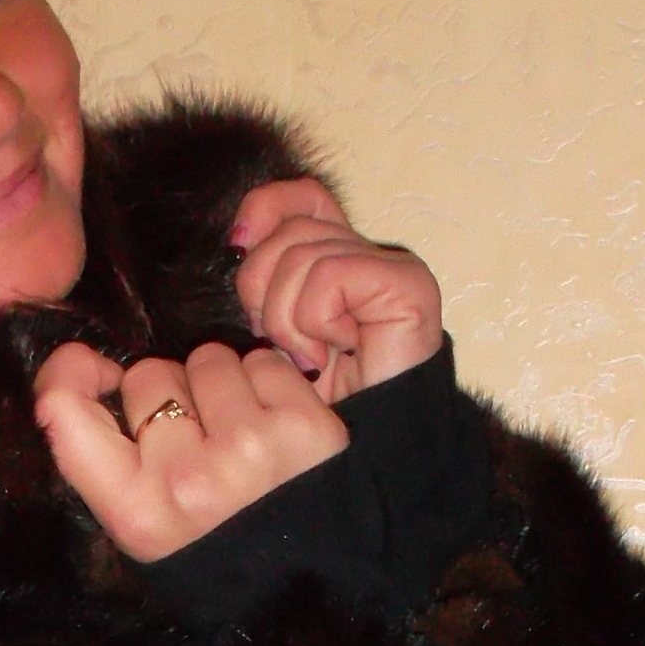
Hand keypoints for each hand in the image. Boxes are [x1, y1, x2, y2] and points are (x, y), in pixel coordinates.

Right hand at [33, 338, 347, 562]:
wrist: (302, 581)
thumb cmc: (208, 544)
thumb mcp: (138, 522)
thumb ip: (98, 453)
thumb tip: (80, 363)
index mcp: (135, 510)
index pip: (63, 411)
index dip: (70, 373)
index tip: (97, 372)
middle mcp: (186, 479)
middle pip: (147, 376)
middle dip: (167, 394)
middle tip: (194, 440)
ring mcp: (247, 450)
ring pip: (206, 360)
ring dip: (219, 384)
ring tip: (237, 432)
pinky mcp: (303, 427)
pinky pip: (263, 362)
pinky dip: (266, 382)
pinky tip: (273, 425)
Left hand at [230, 178, 442, 404]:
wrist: (361, 449)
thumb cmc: (314, 405)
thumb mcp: (269, 335)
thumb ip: (262, 280)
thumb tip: (238, 237)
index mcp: (334, 259)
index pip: (299, 196)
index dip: (263, 209)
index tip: (238, 248)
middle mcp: (366, 255)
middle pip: (289, 229)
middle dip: (263, 291)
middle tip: (284, 343)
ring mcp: (391, 267)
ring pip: (301, 254)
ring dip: (287, 318)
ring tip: (309, 357)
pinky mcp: (407, 284)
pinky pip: (330, 276)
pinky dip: (316, 319)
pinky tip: (334, 350)